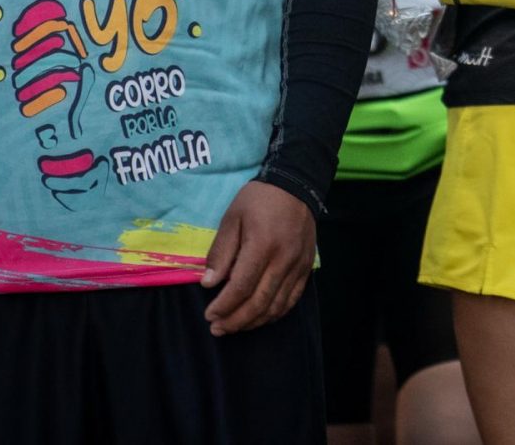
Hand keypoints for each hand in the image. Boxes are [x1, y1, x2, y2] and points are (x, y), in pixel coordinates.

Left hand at [200, 180, 314, 334]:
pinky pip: (292, 300)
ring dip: (253, 322)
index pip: (241, 286)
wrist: (296, 186)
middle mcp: (283, 260)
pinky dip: (274, 314)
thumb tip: (208, 283)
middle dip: (235, 320)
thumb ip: (221, 251)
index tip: (208, 315)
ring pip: (276, 306)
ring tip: (234, 327)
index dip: (224, 305)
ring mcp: (298, 266)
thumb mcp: (232, 218)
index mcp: (262, 245)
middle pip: (259, 302)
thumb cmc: (259, 200)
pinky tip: (259, 318)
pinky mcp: (306, 268)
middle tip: (217, 329)